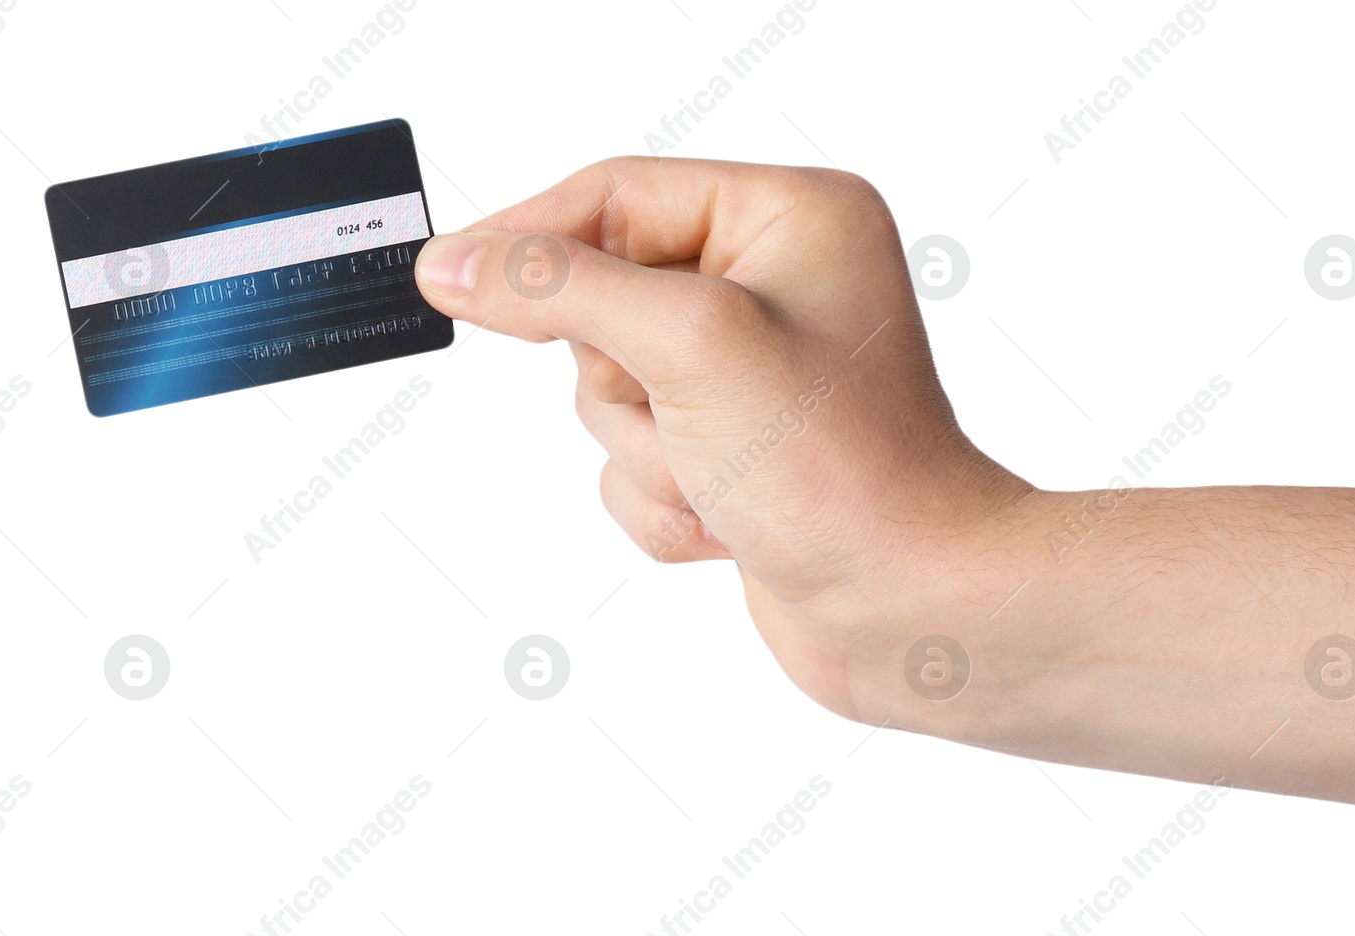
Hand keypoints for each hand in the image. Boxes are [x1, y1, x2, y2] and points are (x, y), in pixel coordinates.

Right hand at [413, 157, 1027, 723]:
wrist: (910, 611)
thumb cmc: (841, 469)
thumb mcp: (687, 346)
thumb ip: (557, 289)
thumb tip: (453, 265)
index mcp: (787, 217)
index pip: (615, 195)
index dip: (526, 239)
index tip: (444, 275)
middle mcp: (773, 283)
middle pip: (600, 302)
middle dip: (627, 386)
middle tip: (691, 418)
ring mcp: (751, 373)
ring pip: (610, 394)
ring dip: (648, 455)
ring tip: (724, 480)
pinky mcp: (733, 449)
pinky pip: (633, 461)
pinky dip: (664, 502)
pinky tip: (732, 525)